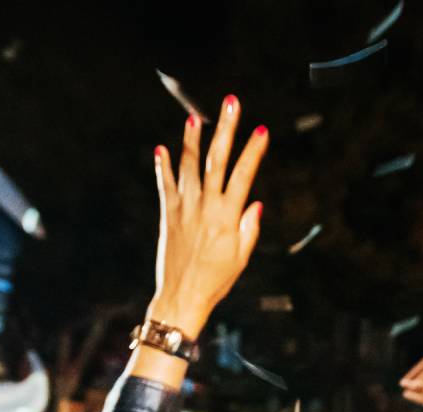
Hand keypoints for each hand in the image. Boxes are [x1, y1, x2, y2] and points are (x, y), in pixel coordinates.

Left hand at [148, 95, 266, 337]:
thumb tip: (254, 203)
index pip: (244, 175)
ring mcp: (184, 208)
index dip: (253, 151)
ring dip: (191, 139)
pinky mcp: (168, 215)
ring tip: (195, 118)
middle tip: (231, 104)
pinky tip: (161, 149)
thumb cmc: (215, 281)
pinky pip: (165, 185)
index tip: (261, 130)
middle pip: (217, 159)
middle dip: (226, 129)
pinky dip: (163, 166)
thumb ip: (248, 228)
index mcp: (228, 216)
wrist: (181, 297)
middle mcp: (206, 206)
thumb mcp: (241, 258)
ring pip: (189, 166)